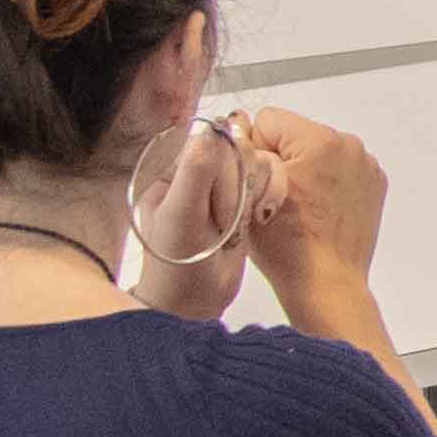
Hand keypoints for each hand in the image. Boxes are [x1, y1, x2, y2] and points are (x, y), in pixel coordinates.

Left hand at [124, 114, 263, 320]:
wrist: (195, 305)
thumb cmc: (176, 265)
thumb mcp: (180, 216)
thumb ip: (196, 172)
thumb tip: (211, 131)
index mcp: (171, 172)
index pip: (207, 142)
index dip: (221, 165)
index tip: (214, 198)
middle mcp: (196, 175)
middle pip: (235, 153)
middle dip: (235, 188)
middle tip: (221, 222)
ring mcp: (222, 190)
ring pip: (254, 165)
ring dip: (251, 197)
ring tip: (233, 228)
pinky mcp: (244, 204)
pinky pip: (265, 183)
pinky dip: (265, 200)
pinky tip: (254, 222)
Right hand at [227, 104, 390, 308]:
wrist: (326, 284)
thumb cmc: (289, 248)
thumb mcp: (249, 192)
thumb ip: (243, 152)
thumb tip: (239, 127)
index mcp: (320, 141)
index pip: (269, 120)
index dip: (256, 150)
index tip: (262, 180)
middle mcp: (349, 147)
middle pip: (295, 135)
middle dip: (283, 159)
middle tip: (280, 199)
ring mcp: (365, 166)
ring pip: (316, 152)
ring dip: (305, 171)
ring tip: (300, 209)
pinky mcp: (373, 184)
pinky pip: (338, 170)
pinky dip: (327, 184)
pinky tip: (319, 211)